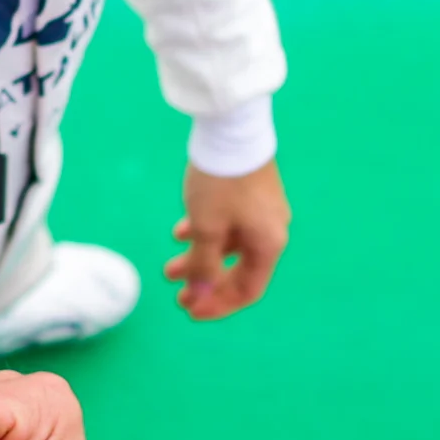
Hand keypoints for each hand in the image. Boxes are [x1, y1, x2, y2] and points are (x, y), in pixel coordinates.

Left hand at [168, 160, 288, 318]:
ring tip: (169, 267)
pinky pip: (227, 225)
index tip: (191, 310)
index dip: (219, 305)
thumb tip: (202, 291)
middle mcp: (270, 232)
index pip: (248, 290)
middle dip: (205, 284)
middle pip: (238, 271)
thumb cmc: (221, 184)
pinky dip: (204, 234)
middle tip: (177, 294)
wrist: (232, 130)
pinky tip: (180, 231)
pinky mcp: (249, 195)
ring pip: (228, 248)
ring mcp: (261, 213)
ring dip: (199, 259)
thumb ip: (204, 264)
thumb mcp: (206, 228)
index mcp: (268, 245)